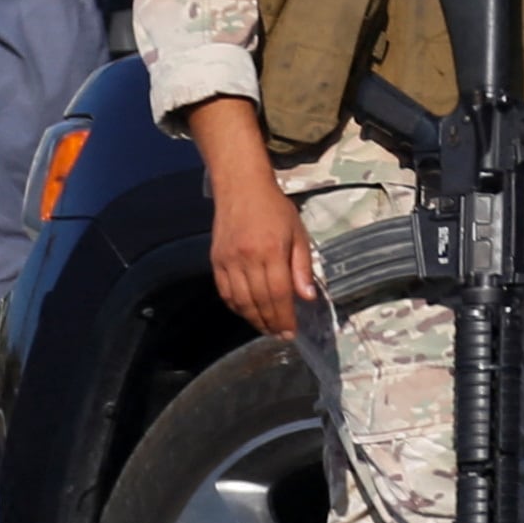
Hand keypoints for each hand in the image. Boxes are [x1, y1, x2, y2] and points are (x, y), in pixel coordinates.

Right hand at [207, 170, 317, 339]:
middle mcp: (247, 258)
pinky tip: (247, 313)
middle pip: (259, 301)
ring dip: (254, 320)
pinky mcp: (216, 261)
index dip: (285, 316)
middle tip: (280, 335)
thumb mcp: (297, 232)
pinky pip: (225, 292)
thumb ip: (302, 266)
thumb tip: (307, 297)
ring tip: (266, 328)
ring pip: (240, 301)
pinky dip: (236, 307)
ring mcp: (228, 261)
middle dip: (271, 323)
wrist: (241, 187)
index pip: (279, 293)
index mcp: (271, 251)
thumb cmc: (274, 208)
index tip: (291, 332)